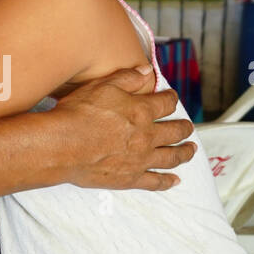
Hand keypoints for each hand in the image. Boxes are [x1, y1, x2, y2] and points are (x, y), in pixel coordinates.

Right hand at [53, 66, 195, 190]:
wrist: (62, 146)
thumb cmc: (78, 113)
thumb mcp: (102, 86)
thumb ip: (127, 78)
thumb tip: (146, 71)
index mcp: (142, 111)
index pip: (166, 103)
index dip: (171, 99)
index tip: (171, 99)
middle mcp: (147, 136)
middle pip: (175, 132)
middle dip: (184, 128)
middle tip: (188, 127)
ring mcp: (140, 160)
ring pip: (171, 157)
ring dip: (184, 153)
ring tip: (190, 150)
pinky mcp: (130, 178)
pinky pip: (155, 181)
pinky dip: (167, 181)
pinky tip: (175, 181)